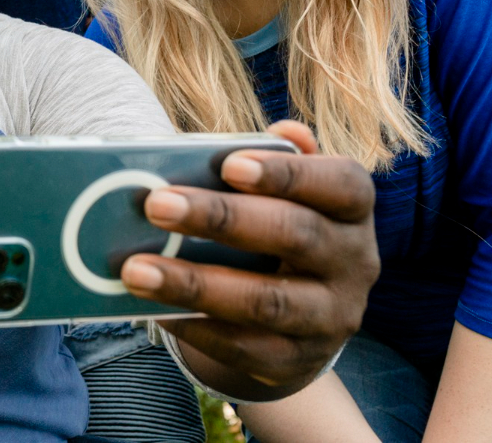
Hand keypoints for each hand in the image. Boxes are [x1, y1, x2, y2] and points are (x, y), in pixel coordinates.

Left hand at [122, 120, 378, 397]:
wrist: (299, 315)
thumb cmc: (276, 228)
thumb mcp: (281, 194)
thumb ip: (271, 162)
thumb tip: (282, 131)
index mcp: (352, 208)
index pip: (341, 184)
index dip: (288, 173)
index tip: (229, 165)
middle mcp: (355, 262)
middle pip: (295, 235)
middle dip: (222, 219)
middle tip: (156, 205)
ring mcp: (332, 317)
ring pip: (267, 302)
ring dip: (194, 284)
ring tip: (136, 269)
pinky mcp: (300, 361)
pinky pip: (247, 348)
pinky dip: (198, 329)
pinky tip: (156, 310)